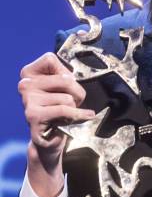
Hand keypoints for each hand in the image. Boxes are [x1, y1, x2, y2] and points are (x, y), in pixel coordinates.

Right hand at [18, 52, 94, 196]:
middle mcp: (24, 85)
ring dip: (74, 108)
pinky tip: (81, 117)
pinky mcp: (34, 115)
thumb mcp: (63, 87)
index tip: (65, 84)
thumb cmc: (59, 108)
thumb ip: (64, 75)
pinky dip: (78, 115)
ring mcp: (27, 100)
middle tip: (72, 102)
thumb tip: (72, 74)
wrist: (51, 137)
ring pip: (67, 98)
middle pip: (65, 79)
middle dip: (76, 92)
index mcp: (29, 74)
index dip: (65, 72)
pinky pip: (64, 110)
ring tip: (66, 114)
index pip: (50, 59)